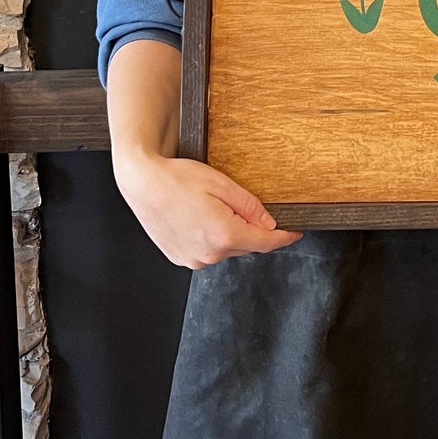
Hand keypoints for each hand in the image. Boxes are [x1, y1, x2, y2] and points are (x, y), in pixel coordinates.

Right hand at [114, 150, 301, 269]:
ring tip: (211, 207)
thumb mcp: (222, 185)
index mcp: (223, 235)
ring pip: (226, 249)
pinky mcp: (180, 258)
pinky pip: (207, 251)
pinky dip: (212, 238)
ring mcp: (193, 259)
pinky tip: (200, 218)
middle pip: (246, 245)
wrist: (142, 183)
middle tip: (240, 205)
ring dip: (229, 233)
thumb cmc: (177, 179)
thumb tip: (269, 223)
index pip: (265, 243)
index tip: (295, 232)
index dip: (284, 238)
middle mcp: (209, 254)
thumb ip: (250, 207)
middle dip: (251, 229)